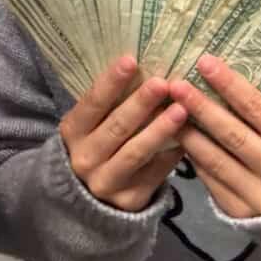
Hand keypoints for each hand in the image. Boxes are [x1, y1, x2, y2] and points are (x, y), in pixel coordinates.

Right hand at [59, 56, 186, 211]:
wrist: (90, 195)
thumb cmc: (97, 143)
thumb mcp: (92, 123)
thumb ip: (111, 102)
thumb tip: (143, 66)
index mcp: (72, 132)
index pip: (91, 103)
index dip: (110, 82)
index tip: (131, 60)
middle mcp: (84, 158)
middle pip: (116, 127)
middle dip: (141, 103)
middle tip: (163, 83)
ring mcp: (105, 182)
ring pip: (136, 152)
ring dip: (160, 129)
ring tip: (182, 109)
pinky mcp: (129, 200)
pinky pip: (155, 174)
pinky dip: (171, 155)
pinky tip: (188, 139)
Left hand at [169, 55, 260, 218]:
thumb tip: (221, 74)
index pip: (257, 107)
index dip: (229, 83)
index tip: (204, 61)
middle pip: (232, 133)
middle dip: (200, 106)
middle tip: (176, 84)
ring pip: (215, 159)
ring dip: (188, 132)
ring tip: (166, 110)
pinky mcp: (240, 212)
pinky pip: (210, 179)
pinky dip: (192, 157)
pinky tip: (177, 138)